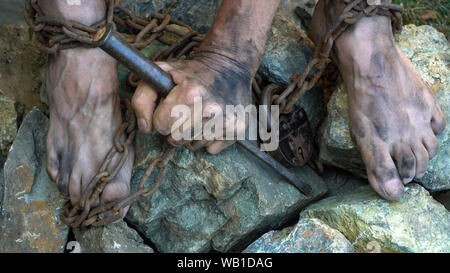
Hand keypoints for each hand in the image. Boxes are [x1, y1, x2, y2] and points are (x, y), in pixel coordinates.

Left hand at [131, 52, 252, 153]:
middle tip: (182, 114)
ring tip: (198, 116)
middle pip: (177, 140)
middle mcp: (211, 109)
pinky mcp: (238, 129)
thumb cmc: (191, 71)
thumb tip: (145, 128)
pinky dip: (208, 139)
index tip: (170, 106)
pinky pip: (211, 149)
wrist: (229, 64)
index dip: (162, 116)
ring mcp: (227, 121)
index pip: (161, 125)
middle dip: (174, 129)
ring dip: (191, 135)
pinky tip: (212, 121)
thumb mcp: (161, 73)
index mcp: (191, 93)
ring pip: (194, 146)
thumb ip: (143, 99)